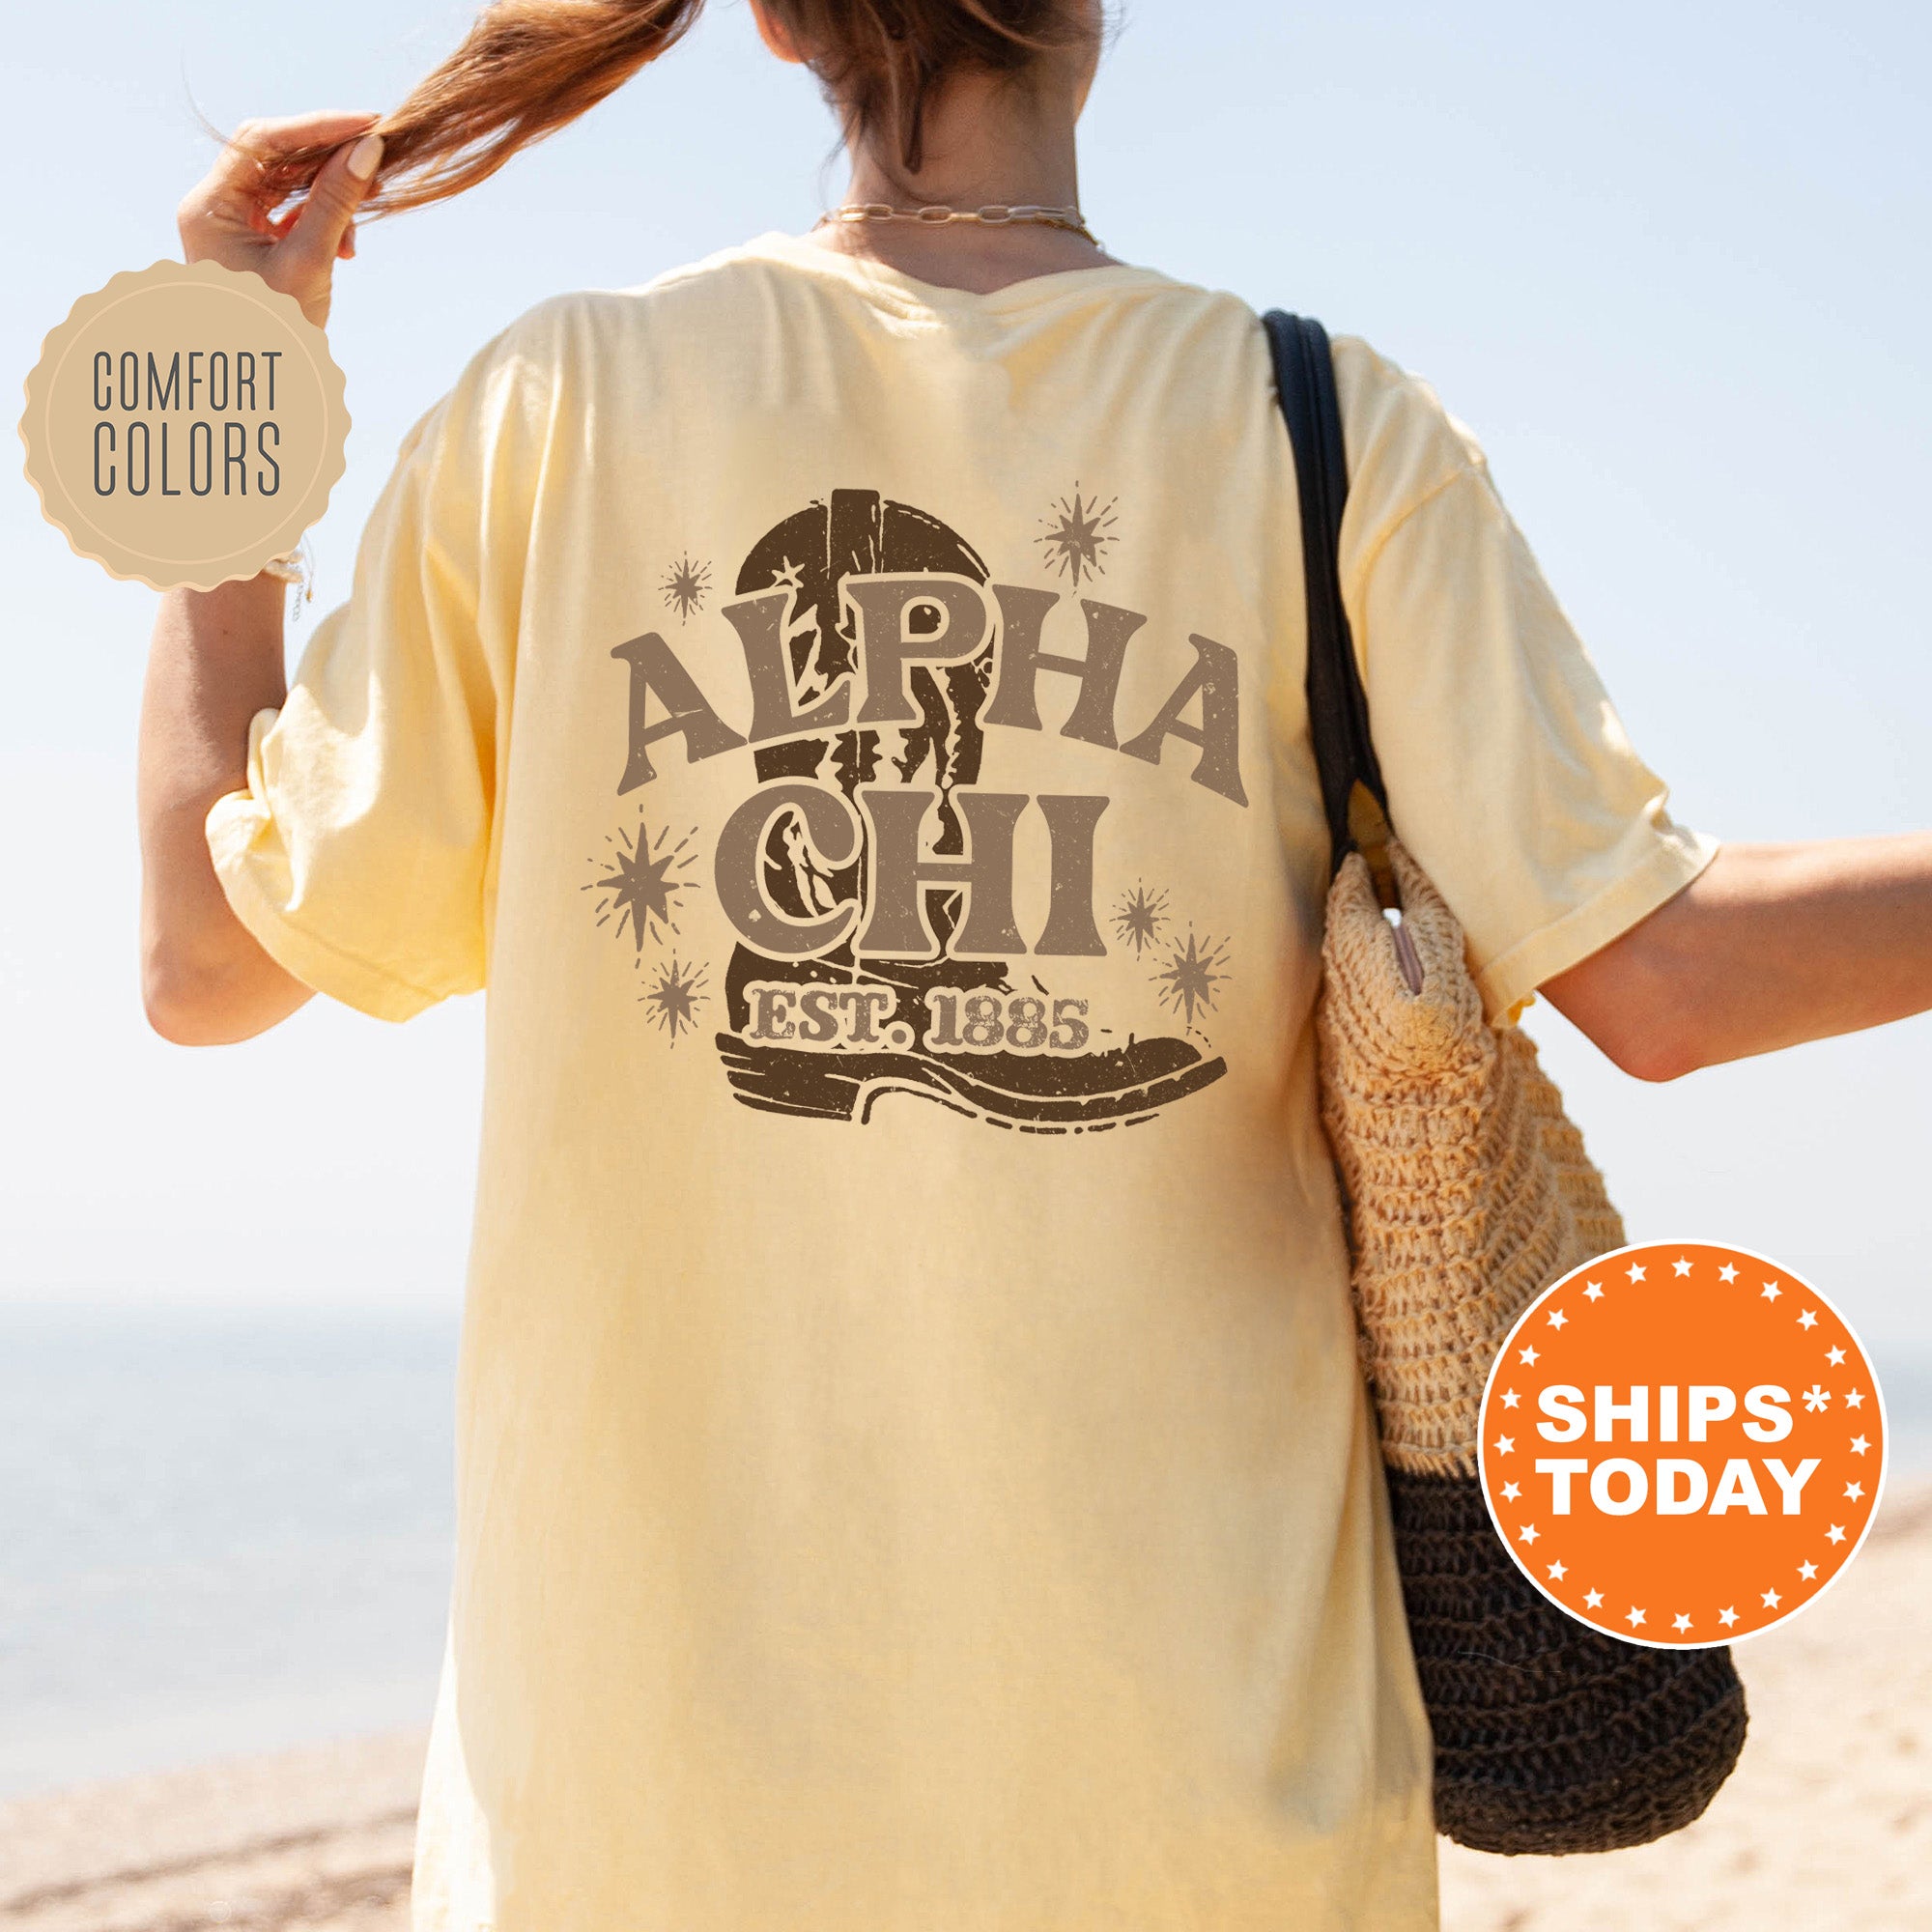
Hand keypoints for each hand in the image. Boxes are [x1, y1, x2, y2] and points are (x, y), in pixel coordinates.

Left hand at [176, 110, 384, 328]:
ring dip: (330, 193)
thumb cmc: (275, 336)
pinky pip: (290, 211)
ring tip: (362, 218)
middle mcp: (213, 206)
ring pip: (286, 183)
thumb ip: (336, 204)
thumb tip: (368, 150)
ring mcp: (232, 224)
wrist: (261, 389)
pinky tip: (346, 244)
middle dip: (327, 157)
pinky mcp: (253, 242)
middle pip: (274, 156)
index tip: (367, 125)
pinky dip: (323, 218)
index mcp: (209, 207)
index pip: (261, 141)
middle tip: (375, 157)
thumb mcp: (309, 264)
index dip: (317, 127)